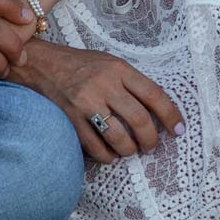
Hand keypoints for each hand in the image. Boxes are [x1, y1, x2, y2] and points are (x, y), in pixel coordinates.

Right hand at [8, 39, 183, 163]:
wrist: (40, 64)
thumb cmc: (79, 65)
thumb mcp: (108, 63)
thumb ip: (130, 83)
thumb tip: (156, 110)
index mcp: (119, 69)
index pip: (154, 94)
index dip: (171, 116)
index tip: (179, 130)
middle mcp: (105, 84)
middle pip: (139, 120)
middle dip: (151, 140)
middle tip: (151, 147)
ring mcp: (86, 102)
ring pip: (119, 137)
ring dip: (129, 150)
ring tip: (130, 151)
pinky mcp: (71, 118)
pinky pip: (95, 147)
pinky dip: (107, 157)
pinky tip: (110, 155)